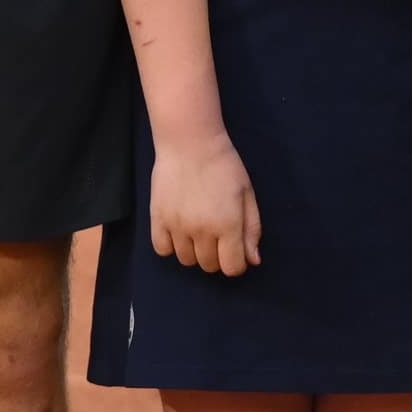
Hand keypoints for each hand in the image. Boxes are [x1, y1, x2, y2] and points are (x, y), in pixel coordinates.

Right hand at [151, 130, 264, 278]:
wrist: (189, 142)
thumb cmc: (224, 166)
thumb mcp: (247, 194)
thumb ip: (252, 229)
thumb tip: (253, 261)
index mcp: (227, 225)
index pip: (232, 268)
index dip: (237, 263)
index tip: (235, 250)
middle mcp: (201, 230)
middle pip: (209, 266)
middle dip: (217, 256)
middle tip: (217, 234)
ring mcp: (177, 226)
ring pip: (186, 260)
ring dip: (195, 251)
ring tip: (198, 230)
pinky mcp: (157, 218)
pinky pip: (162, 249)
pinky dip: (171, 245)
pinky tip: (179, 231)